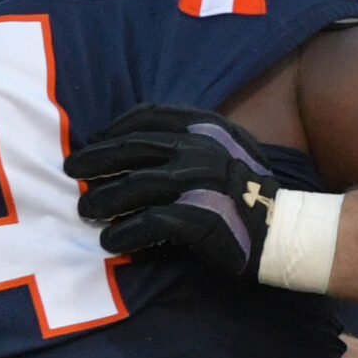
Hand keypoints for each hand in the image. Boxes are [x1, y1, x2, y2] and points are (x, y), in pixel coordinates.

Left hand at [65, 103, 278, 280]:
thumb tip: (125, 145)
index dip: (115, 127)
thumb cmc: (243, 192)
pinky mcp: (201, 218)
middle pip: (131, 148)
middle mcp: (202, 148)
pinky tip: (110, 242)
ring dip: (101, 199)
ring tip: (85, 210)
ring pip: (133, 185)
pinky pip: (149, 223)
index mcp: (207, 127)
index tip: (94, 140)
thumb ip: (184, 141)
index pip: (150, 114)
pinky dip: (123, 234)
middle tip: (71, 172)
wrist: (285, 230)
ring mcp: (201, 182)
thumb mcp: (221, 150)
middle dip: (94, 159)